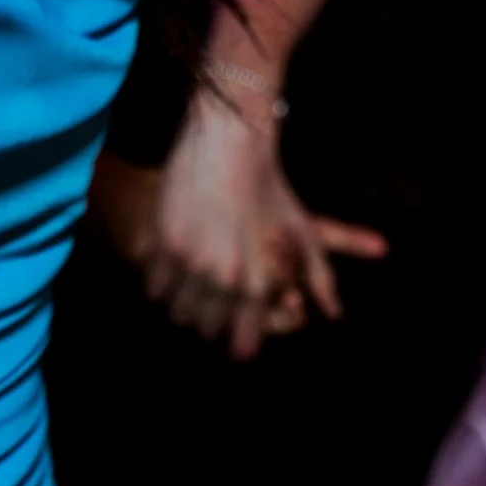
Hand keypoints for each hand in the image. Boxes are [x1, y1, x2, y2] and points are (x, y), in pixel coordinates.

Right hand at [144, 93, 386, 359]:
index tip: (234, 340)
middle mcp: (225, 280)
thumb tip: (330, 313)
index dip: (238, 343)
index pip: (243, 339)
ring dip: (182, 305)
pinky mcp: (166, 243)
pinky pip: (154, 286)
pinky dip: (160, 284)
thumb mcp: (304, 231)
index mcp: (259, 283)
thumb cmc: (270, 185)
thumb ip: (320, 276)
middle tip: (208, 304)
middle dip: (208, 320)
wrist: (230, 142)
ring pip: (177, 311)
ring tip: (186, 289)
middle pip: (205, 326)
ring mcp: (192, 263)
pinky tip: (168, 270)